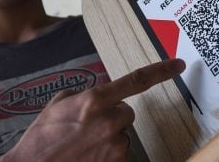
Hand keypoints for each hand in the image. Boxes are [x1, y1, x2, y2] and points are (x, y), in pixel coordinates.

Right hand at [0, 58, 185, 161]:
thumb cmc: (40, 139)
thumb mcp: (57, 104)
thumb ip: (83, 95)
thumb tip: (98, 97)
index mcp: (94, 100)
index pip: (136, 81)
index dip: (160, 71)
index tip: (178, 65)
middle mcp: (109, 121)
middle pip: (126, 112)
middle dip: (112, 117)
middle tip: (88, 127)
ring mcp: (114, 145)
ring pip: (121, 135)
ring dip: (108, 138)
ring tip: (83, 145)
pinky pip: (119, 154)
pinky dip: (106, 155)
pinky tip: (88, 156)